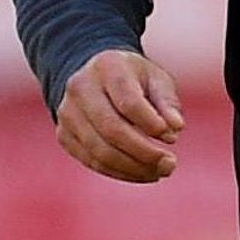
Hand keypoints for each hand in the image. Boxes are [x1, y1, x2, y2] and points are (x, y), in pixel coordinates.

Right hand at [56, 49, 184, 183]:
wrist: (92, 76)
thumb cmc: (132, 79)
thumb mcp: (155, 78)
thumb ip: (167, 102)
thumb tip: (175, 129)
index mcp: (107, 67)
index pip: (128, 101)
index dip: (150, 123)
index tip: (172, 137)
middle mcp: (81, 87)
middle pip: (111, 129)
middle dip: (144, 153)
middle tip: (170, 165)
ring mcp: (68, 113)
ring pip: (100, 151)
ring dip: (133, 168)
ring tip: (159, 172)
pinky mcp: (64, 135)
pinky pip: (92, 161)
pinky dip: (119, 172)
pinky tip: (141, 173)